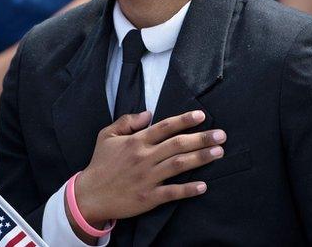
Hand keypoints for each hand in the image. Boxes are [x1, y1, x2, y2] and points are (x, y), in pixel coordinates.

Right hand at [73, 110, 224, 225]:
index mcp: (136, 142)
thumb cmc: (100, 164)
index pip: (164, 127)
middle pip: (177, 145)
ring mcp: (147, 178)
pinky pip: (172, 192)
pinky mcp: (148, 197)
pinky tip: (203, 186)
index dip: (184, 120)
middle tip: (221, 135)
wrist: (89, 195)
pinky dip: (188, 189)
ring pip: (178, 165)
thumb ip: (127, 121)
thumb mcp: (107, 136)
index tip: (201, 115)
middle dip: (201, 138)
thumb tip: (148, 113)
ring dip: (200, 158)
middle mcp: (144, 158)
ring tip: (218, 152)